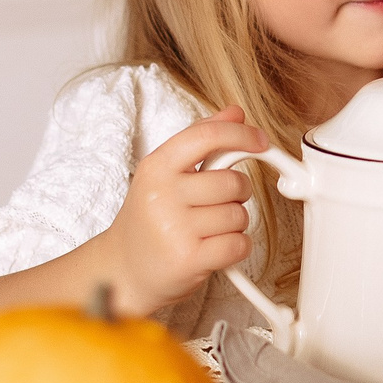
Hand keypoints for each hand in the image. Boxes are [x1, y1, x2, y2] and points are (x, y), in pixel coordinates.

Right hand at [104, 107, 268, 314]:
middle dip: (237, 194)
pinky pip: (238, 244)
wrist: (122, 270)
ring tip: (207, 229)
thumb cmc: (149, 219)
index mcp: (157, 167)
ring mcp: (174, 228)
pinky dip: (236, 247)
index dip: (241, 135)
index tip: (260, 141)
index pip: (206, 136)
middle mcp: (163, 195)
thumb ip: (200, 140)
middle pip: (232, 181)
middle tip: (216, 204)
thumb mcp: (164, 174)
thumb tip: (235, 112)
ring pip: (239, 215)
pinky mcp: (188, 259)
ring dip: (234, 224)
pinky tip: (214, 248)